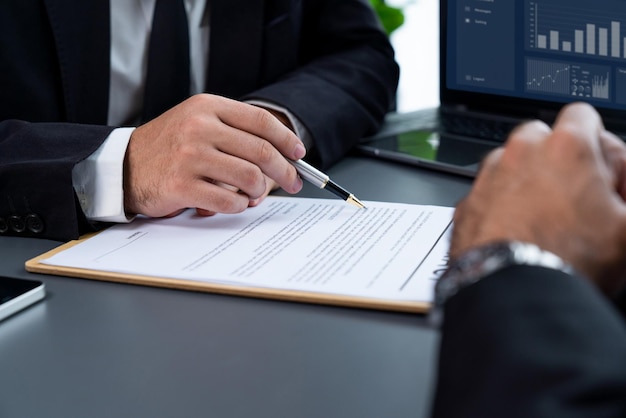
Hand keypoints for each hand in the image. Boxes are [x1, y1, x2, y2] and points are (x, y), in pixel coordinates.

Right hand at [123, 94, 304, 218]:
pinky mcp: (181, 185)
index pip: (260, 120)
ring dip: (259, 191)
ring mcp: (189, 156)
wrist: (124, 166)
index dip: (286, 139)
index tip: (299, 153)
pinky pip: (229, 200)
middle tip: (293, 182)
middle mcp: (199, 127)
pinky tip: (236, 202)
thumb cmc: (168, 147)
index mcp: (207, 107)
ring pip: (249, 177)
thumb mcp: (197, 122)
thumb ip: (234, 132)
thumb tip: (283, 156)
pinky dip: (239, 205)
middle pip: (261, 151)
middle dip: (285, 171)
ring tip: (255, 194)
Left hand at [451, 102, 625, 295]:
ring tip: (547, 221)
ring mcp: (486, 178)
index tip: (606, 174)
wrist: (513, 293)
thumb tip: (620, 198)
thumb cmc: (568, 259)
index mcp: (565, 146)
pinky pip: (487, 194)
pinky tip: (518, 233)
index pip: (583, 116)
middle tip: (578, 199)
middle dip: (560, 162)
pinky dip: (501, 205)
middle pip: (543, 139)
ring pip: (511, 165)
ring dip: (529, 182)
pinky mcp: (466, 204)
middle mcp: (519, 153)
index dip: (601, 146)